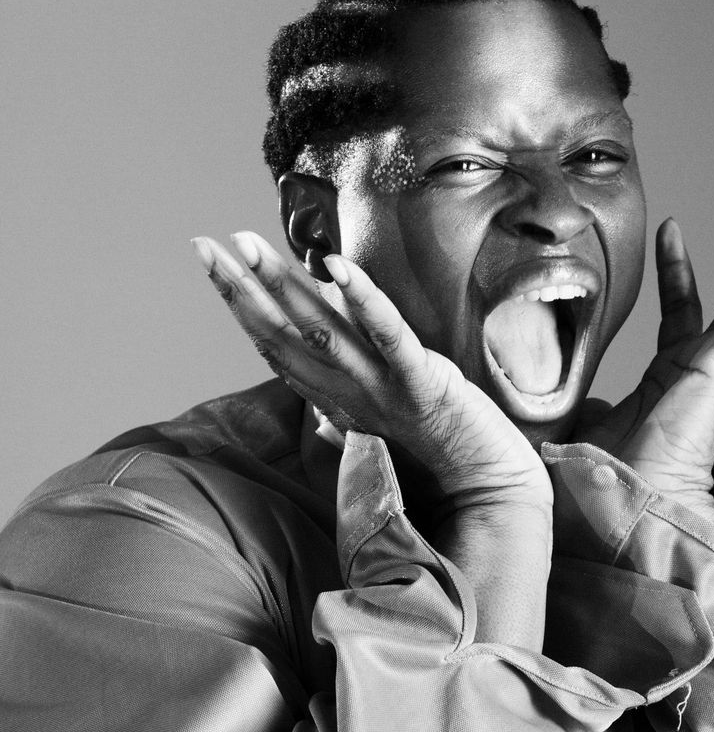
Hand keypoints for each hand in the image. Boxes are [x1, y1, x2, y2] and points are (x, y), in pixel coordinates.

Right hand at [191, 233, 550, 510]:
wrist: (490, 486)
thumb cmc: (441, 443)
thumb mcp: (382, 403)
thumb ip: (346, 378)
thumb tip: (316, 344)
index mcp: (336, 399)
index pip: (276, 349)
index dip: (241, 308)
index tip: (213, 263)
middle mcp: (349, 395)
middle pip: (283, 337)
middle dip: (242, 290)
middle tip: (205, 245)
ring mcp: (383, 391)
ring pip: (321, 334)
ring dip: (283, 287)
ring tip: (250, 246)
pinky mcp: (423, 386)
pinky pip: (389, 340)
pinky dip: (363, 304)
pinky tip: (336, 269)